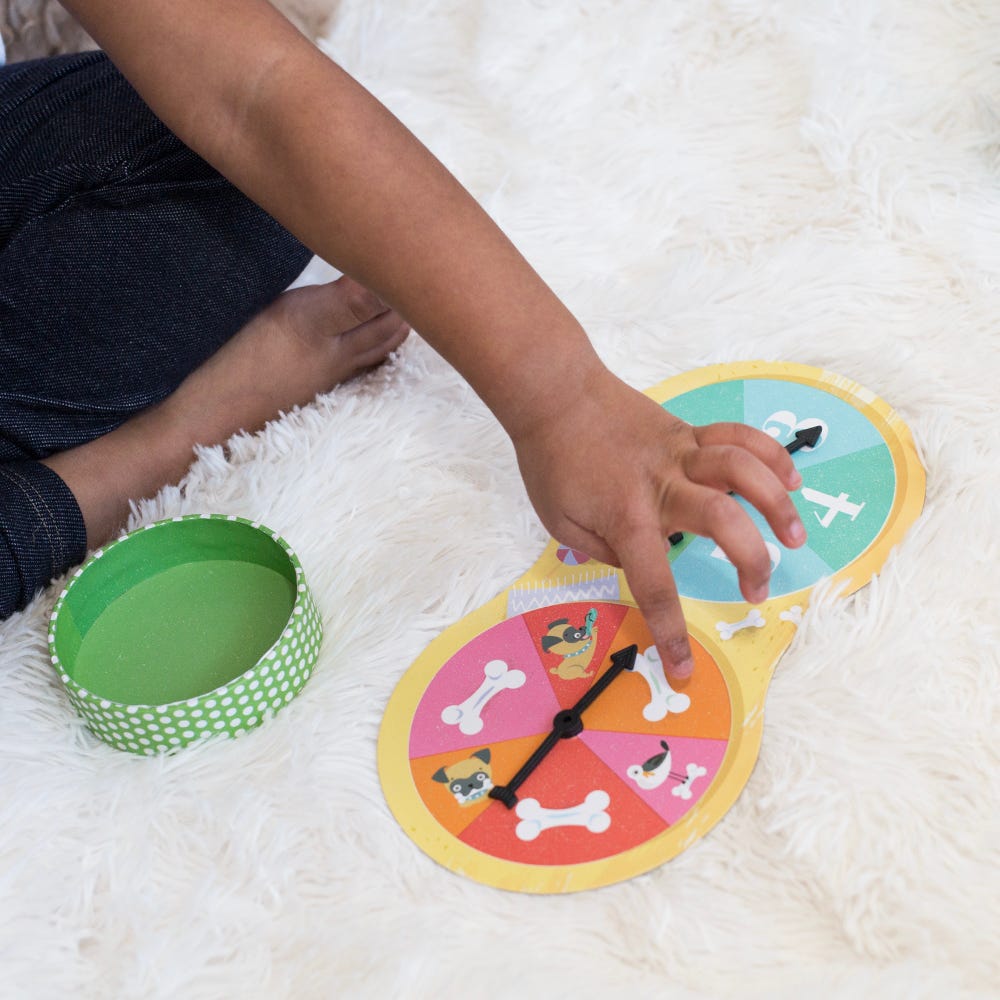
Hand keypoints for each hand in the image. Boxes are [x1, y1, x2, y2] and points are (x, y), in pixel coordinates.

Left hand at [511, 366, 806, 680]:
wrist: (555, 393)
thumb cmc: (552, 461)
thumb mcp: (560, 522)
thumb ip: (603, 551)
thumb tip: (640, 564)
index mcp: (625, 517)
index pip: (655, 583)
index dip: (671, 632)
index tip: (684, 668)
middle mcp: (661, 484)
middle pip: (721, 518)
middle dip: (750, 559)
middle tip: (757, 590)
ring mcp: (679, 452)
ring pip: (741, 468)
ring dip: (776, 503)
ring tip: (794, 535)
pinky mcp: (687, 431)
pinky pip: (738, 436)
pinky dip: (770, 455)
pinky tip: (789, 480)